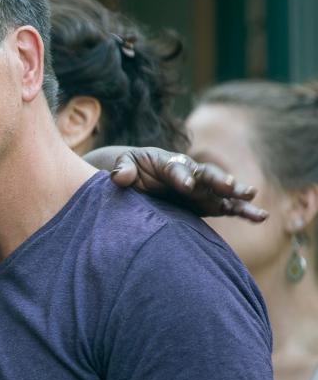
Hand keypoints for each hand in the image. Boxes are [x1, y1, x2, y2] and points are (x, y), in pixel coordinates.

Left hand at [108, 147, 267, 221]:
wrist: (139, 180)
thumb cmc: (131, 170)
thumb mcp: (123, 166)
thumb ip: (122, 169)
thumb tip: (121, 177)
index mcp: (167, 162)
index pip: (176, 168)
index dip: (182, 176)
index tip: (186, 186)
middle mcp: (189, 173)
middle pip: (206, 174)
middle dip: (217, 180)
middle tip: (229, 186)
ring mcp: (200, 189)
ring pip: (222, 190)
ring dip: (236, 193)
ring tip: (251, 197)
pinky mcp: (206, 204)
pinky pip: (227, 206)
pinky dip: (242, 210)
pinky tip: (259, 216)